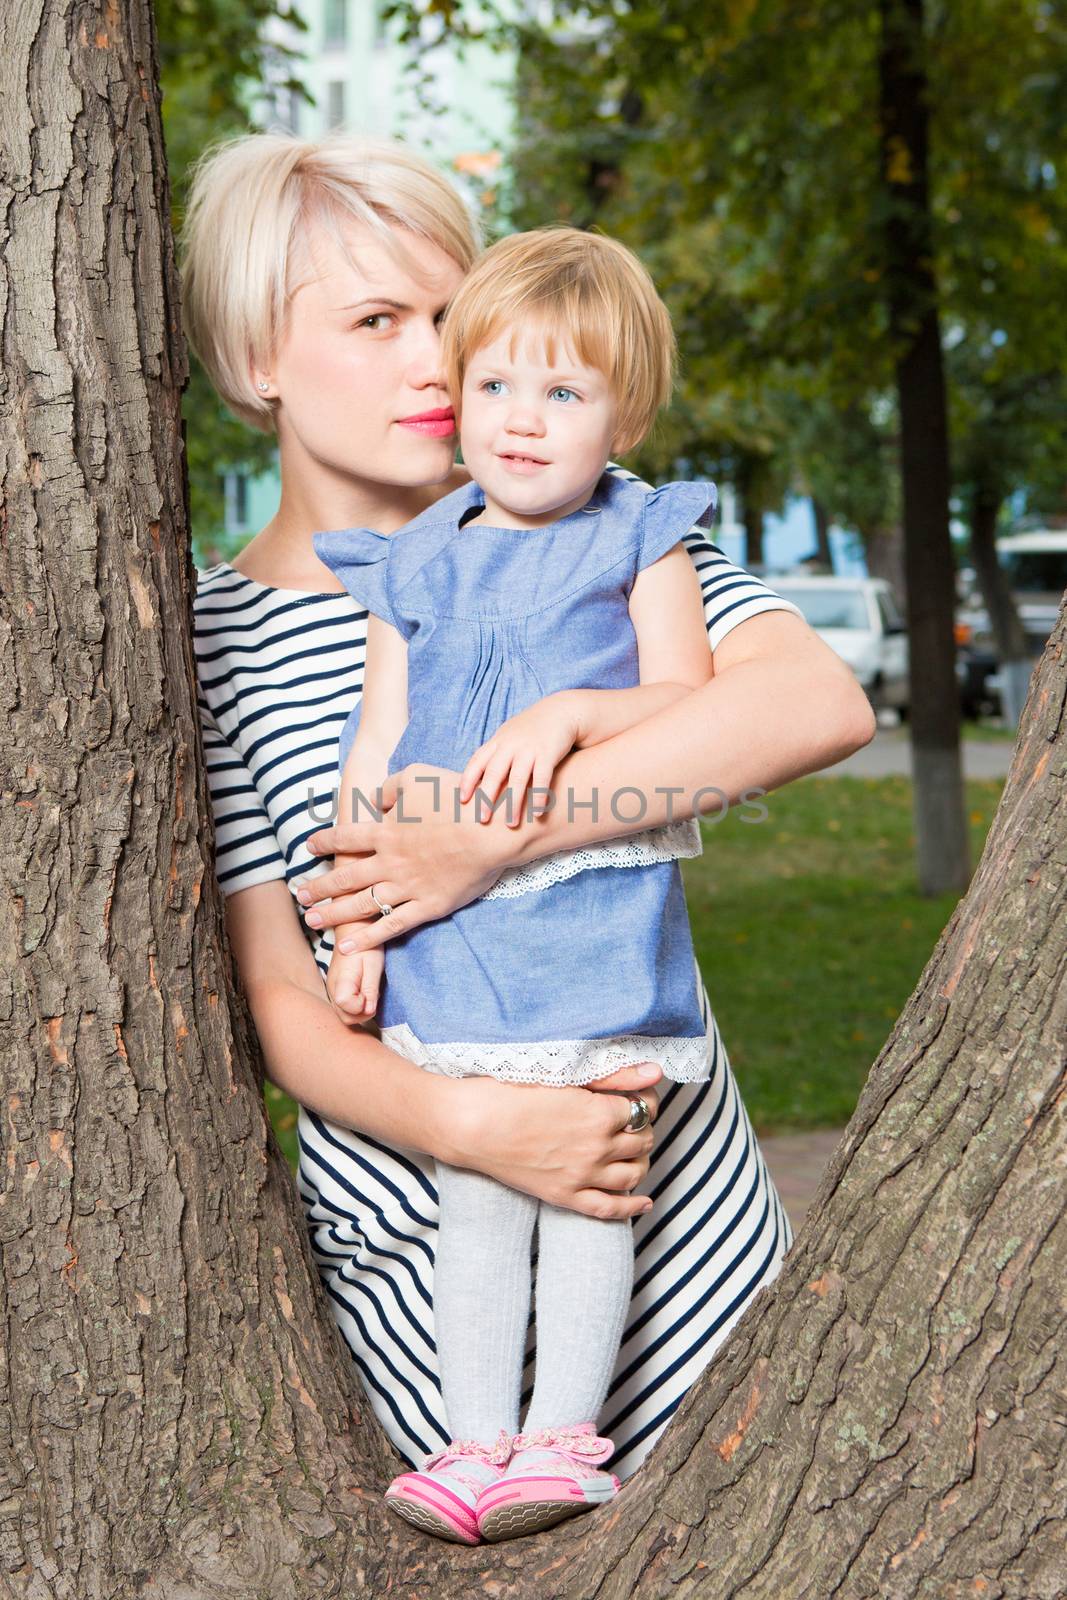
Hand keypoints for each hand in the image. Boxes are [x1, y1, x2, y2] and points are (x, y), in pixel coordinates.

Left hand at [295, 764, 537, 952]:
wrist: (490, 829)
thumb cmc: (457, 798)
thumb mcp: (417, 777)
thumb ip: (389, 787)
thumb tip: (375, 798)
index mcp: (386, 831)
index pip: (347, 837)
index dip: (325, 841)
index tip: (309, 848)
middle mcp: (390, 862)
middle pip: (346, 876)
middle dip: (320, 886)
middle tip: (300, 895)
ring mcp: (407, 886)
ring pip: (360, 904)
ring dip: (333, 913)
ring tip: (313, 920)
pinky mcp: (428, 906)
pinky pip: (391, 925)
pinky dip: (368, 938)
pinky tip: (348, 945)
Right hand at [326, 945, 383, 1023]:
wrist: (353, 931)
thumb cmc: (367, 947)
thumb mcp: (374, 965)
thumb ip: (370, 989)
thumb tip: (369, 1011)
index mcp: (341, 982)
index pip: (348, 1010)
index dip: (363, 1007)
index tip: (372, 994)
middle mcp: (332, 989)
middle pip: (346, 1018)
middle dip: (363, 1013)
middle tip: (374, 995)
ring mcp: (332, 990)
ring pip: (345, 1014)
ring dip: (360, 1010)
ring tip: (370, 991)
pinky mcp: (336, 989)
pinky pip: (344, 1007)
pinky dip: (356, 1006)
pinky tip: (364, 992)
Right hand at [450, 1061, 664, 1218]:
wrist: (470, 1124)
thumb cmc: (510, 1090)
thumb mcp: (564, 1075)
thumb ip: (613, 1075)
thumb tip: (656, 1072)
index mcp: (599, 1113)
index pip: (643, 1109)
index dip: (642, 1099)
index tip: (634, 1095)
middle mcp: (597, 1148)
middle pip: (642, 1141)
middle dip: (642, 1128)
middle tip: (630, 1119)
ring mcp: (582, 1176)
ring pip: (633, 1174)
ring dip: (640, 1161)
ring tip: (633, 1150)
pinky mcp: (564, 1196)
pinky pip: (609, 1209)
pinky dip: (631, 1207)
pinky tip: (643, 1202)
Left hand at [458, 692, 580, 826]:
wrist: (561, 710)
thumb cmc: (532, 728)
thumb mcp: (509, 735)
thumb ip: (495, 753)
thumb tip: (477, 776)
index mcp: (498, 741)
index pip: (477, 762)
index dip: (468, 781)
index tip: (462, 801)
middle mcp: (511, 745)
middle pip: (494, 773)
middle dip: (486, 797)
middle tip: (482, 819)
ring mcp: (529, 749)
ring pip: (518, 779)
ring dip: (514, 803)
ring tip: (511, 824)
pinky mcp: (548, 753)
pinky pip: (542, 778)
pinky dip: (539, 796)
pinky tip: (538, 813)